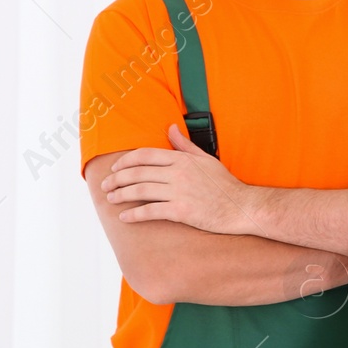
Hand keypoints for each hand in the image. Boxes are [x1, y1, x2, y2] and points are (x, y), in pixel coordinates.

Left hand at [100, 125, 256, 232]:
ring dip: (121, 195)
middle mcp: (178, 174)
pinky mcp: (181, 211)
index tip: (115, 168)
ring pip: (140, 191)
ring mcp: (179, 192)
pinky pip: (151, 211)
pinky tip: (124, 218)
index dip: (126, 161)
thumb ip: (185, 145)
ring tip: (111, 199)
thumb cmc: (224, 184)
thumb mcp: (206, 159)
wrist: (241, 207)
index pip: (145, 155)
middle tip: (106, 185)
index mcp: (182, 159)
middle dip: (117, 179)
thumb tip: (171, 129)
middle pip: (138, 173)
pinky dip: (134, 215)